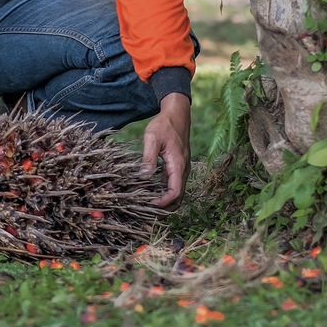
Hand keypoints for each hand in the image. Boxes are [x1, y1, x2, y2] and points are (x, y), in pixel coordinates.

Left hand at [140, 93, 190, 209]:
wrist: (177, 115)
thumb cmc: (164, 125)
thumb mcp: (152, 138)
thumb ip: (148, 158)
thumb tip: (143, 176)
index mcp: (178, 164)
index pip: (175, 192)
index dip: (163, 202)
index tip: (149, 205)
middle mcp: (183, 170)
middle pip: (178, 197)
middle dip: (165, 208)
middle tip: (147, 211)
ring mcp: (182, 169)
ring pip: (177, 193)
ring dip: (165, 202)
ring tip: (148, 205)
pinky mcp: (178, 167)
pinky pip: (174, 185)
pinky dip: (165, 193)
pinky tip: (152, 193)